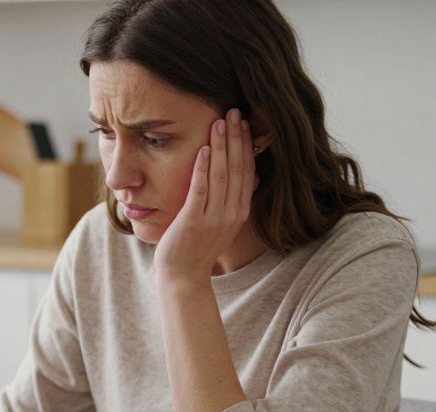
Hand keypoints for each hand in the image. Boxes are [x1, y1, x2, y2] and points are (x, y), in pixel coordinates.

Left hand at [154, 108, 257, 278]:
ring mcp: (214, 218)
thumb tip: (252, 177)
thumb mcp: (223, 223)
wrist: (183, 276)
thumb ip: (235, 200)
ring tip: (220, 122)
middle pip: (239, 168)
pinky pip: (201, 190)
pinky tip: (205, 149)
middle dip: (237, 138)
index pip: (248, 171)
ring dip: (222, 146)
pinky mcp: (194, 221)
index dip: (247, 145)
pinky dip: (204, 169)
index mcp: (239, 211)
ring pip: (222, 175)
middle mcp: (231, 213)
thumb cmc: (197, 247)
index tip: (245, 122)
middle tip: (235, 111)